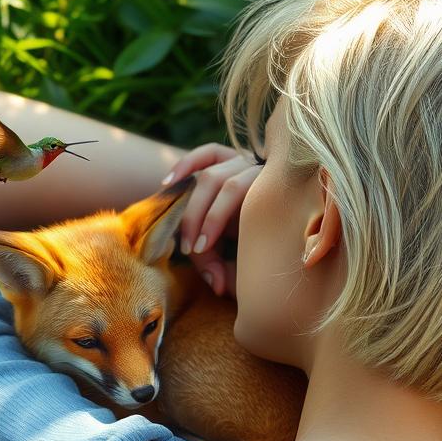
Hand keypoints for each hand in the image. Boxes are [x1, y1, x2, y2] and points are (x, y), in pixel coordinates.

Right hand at [161, 142, 260, 297]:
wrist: (274, 232)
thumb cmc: (260, 253)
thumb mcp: (246, 262)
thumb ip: (230, 270)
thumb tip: (217, 287)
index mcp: (274, 196)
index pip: (238, 201)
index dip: (213, 222)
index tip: (200, 252)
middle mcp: (262, 175)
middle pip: (224, 187)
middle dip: (200, 219)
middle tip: (192, 251)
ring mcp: (246, 163)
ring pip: (212, 174)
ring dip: (193, 206)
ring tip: (184, 237)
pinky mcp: (230, 158)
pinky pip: (208, 153)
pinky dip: (186, 164)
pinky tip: (167, 182)